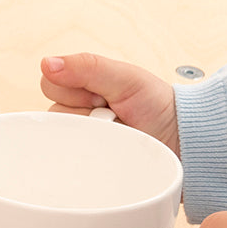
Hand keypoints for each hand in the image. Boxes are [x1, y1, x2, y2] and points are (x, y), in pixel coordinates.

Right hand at [40, 53, 179, 155]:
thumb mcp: (124, 77)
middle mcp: (75, 113)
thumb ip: (86, 67)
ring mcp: (79, 139)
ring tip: (114, 131)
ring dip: (89, 134)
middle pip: (52, 113)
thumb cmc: (156, 104)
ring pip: (60, 137)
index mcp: (80, 86)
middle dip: (83, 112)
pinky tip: (109, 148)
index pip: (50, 85)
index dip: (74, 89)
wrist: (178, 138)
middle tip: (111, 112)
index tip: (101, 93)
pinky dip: (89, 156)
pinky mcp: (85, 163)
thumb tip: (47, 64)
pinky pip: (70, 162)